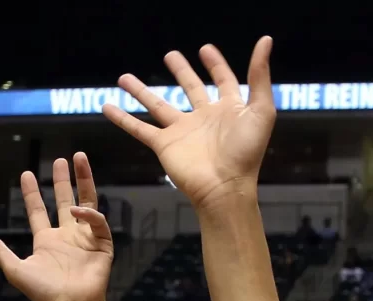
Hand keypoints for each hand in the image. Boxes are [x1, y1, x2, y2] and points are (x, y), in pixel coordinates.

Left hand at [0, 156, 114, 300]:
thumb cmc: (44, 293)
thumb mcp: (16, 270)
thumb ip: (0, 251)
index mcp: (46, 241)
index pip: (38, 211)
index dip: (32, 193)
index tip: (26, 174)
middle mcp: (66, 236)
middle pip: (65, 200)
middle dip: (63, 180)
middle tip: (62, 159)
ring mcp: (84, 239)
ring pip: (86, 202)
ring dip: (84, 181)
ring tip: (79, 159)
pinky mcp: (101, 245)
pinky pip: (97, 223)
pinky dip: (89, 215)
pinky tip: (78, 211)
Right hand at [104, 39, 276, 211]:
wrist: (225, 188)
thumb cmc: (247, 154)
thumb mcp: (261, 110)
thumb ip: (260, 76)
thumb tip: (265, 41)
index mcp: (229, 109)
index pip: (223, 81)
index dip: (216, 65)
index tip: (205, 49)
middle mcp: (204, 118)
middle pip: (190, 88)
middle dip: (181, 71)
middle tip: (170, 55)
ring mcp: (182, 131)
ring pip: (158, 104)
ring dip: (141, 91)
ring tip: (124, 77)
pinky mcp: (164, 145)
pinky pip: (139, 128)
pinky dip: (122, 118)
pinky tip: (107, 106)